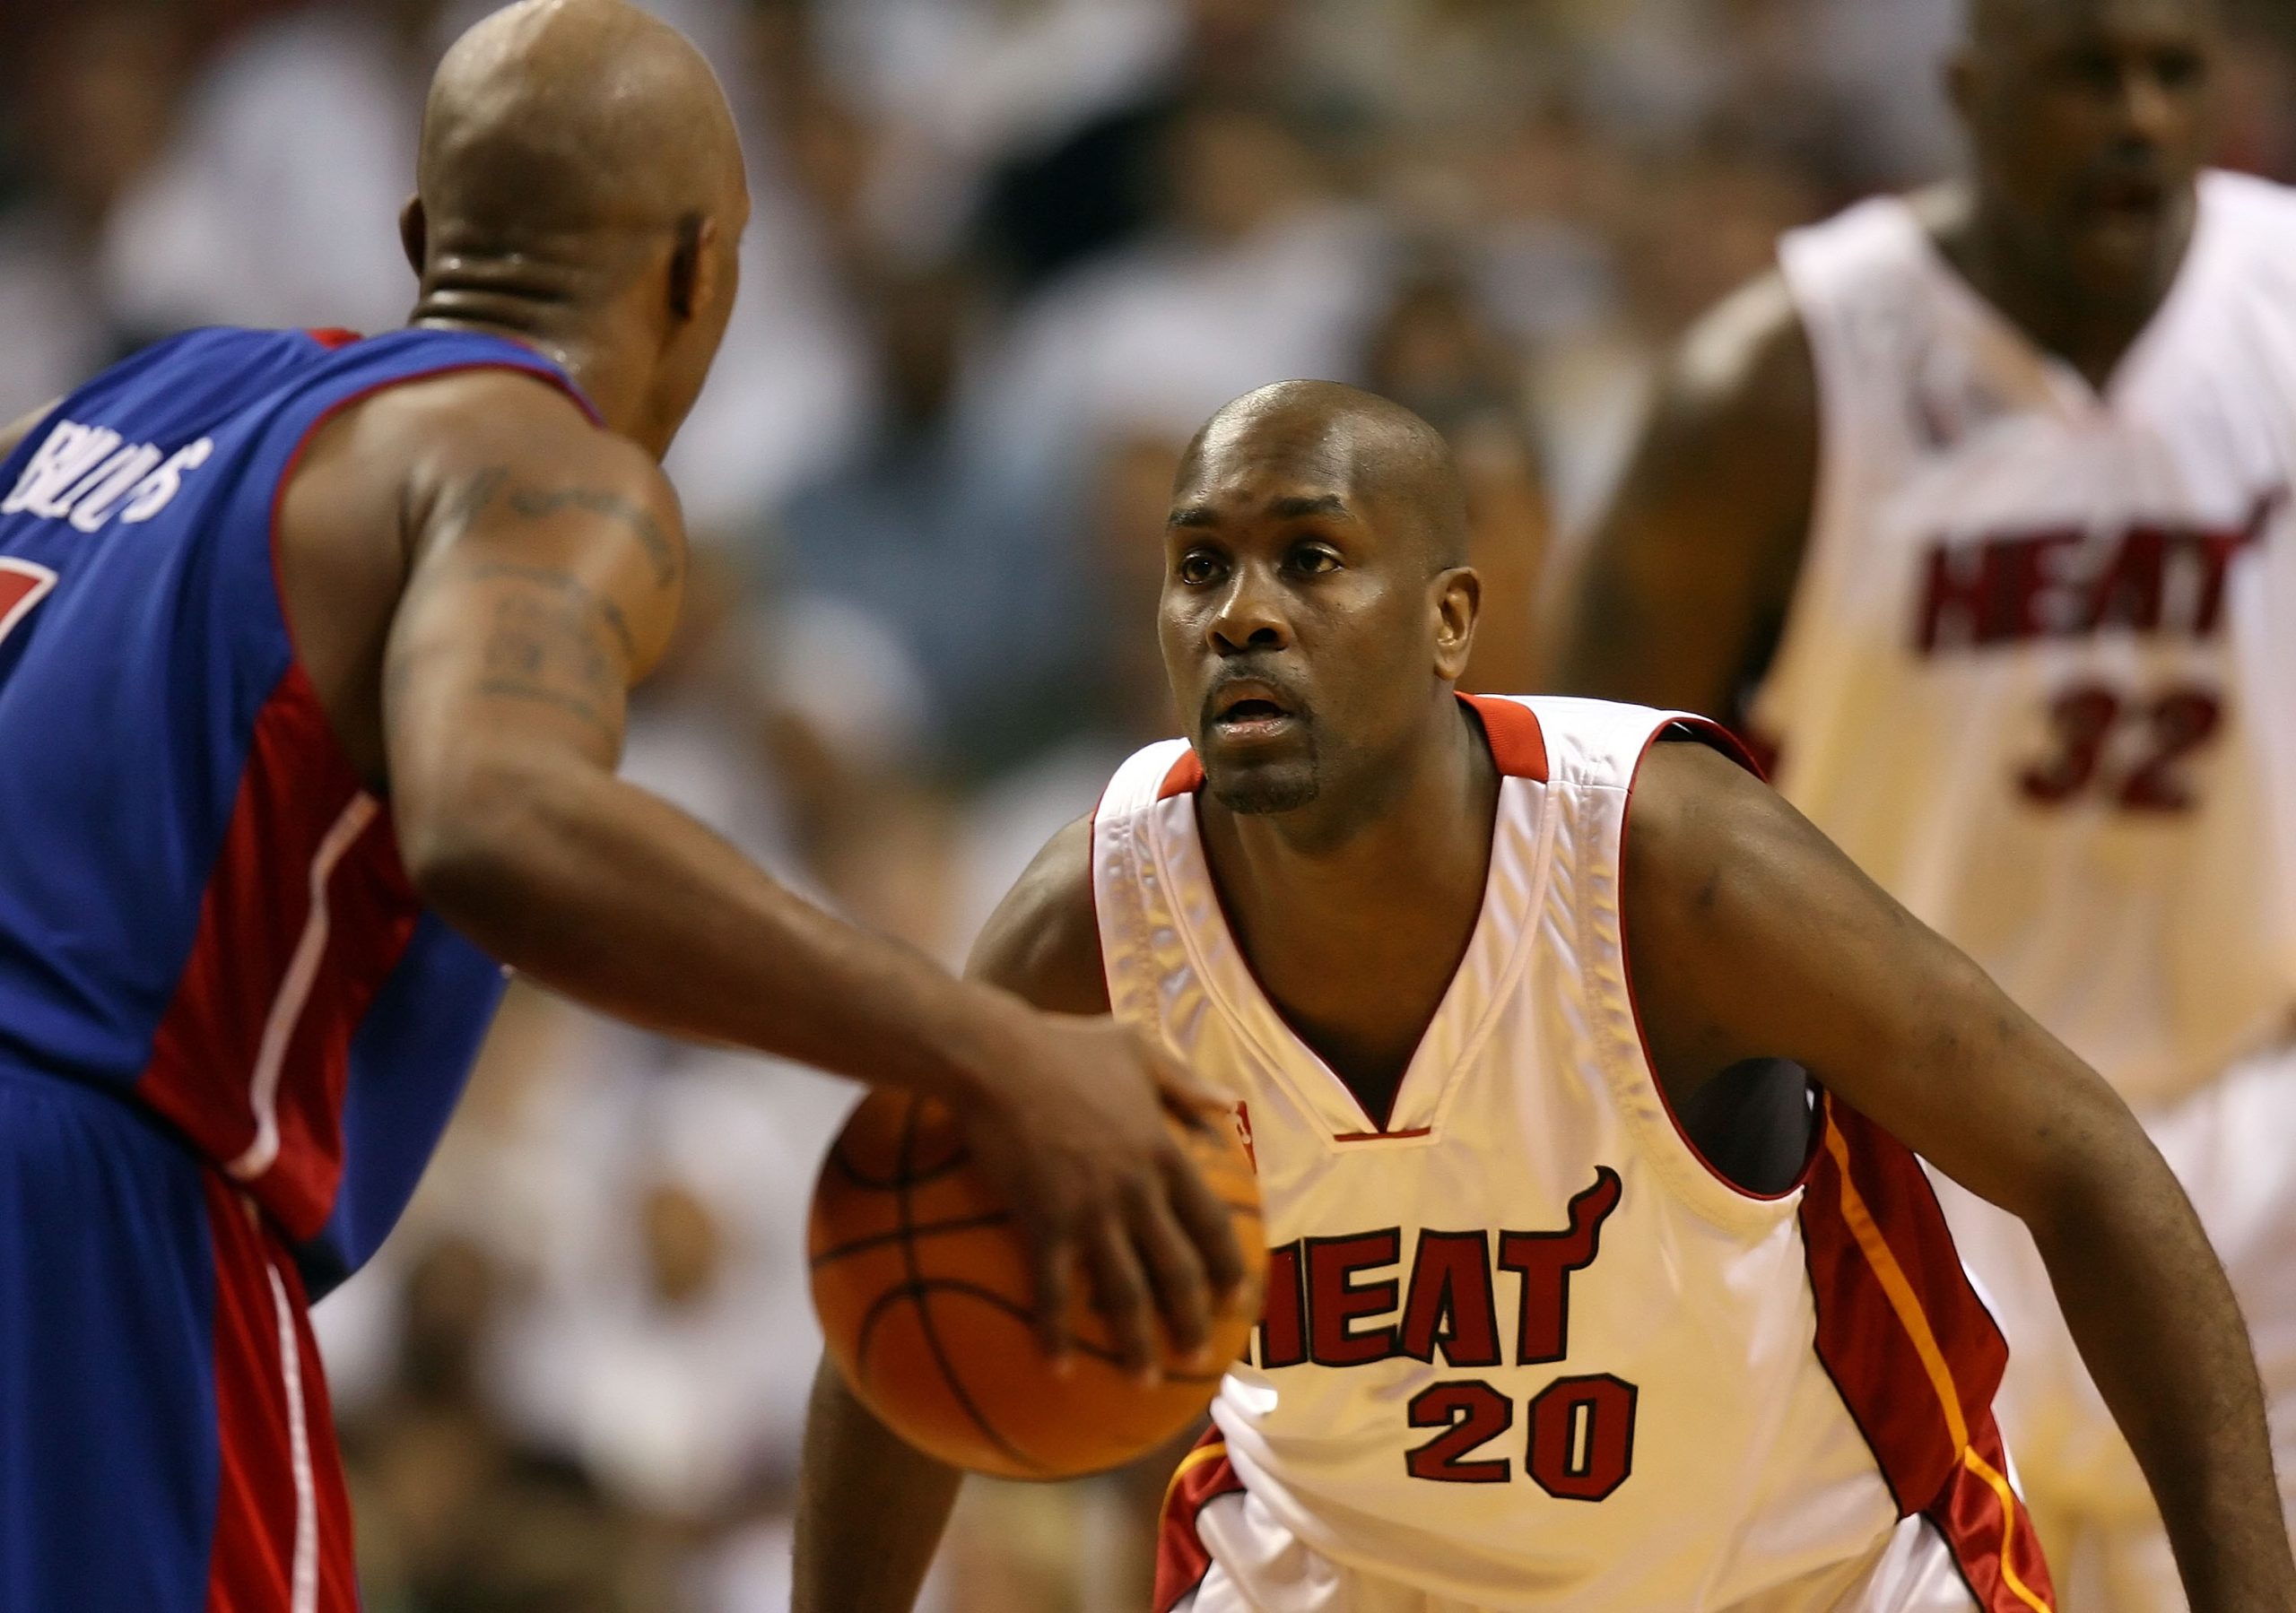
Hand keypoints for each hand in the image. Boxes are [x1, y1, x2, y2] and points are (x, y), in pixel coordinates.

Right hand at [953, 1010, 1248, 1381]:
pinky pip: (1053, 1292)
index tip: (1241, 1298)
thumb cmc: (1061, 1045)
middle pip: (1179, 1270)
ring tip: (1145, 1381)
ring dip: (1139, 1344)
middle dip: (1194, 1319)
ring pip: (1127, 1293)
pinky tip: (1058, 1369)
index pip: (1212, 1222)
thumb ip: (1185, 1081)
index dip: (1231, 1265)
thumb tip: (1230, 1102)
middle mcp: (1138, 1191)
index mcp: (1163, 1152)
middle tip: (1202, 1355)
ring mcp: (1091, 1211)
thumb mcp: (1135, 1048)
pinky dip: (1058, 1335)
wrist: (995, 1057)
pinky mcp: (1043, 1223)